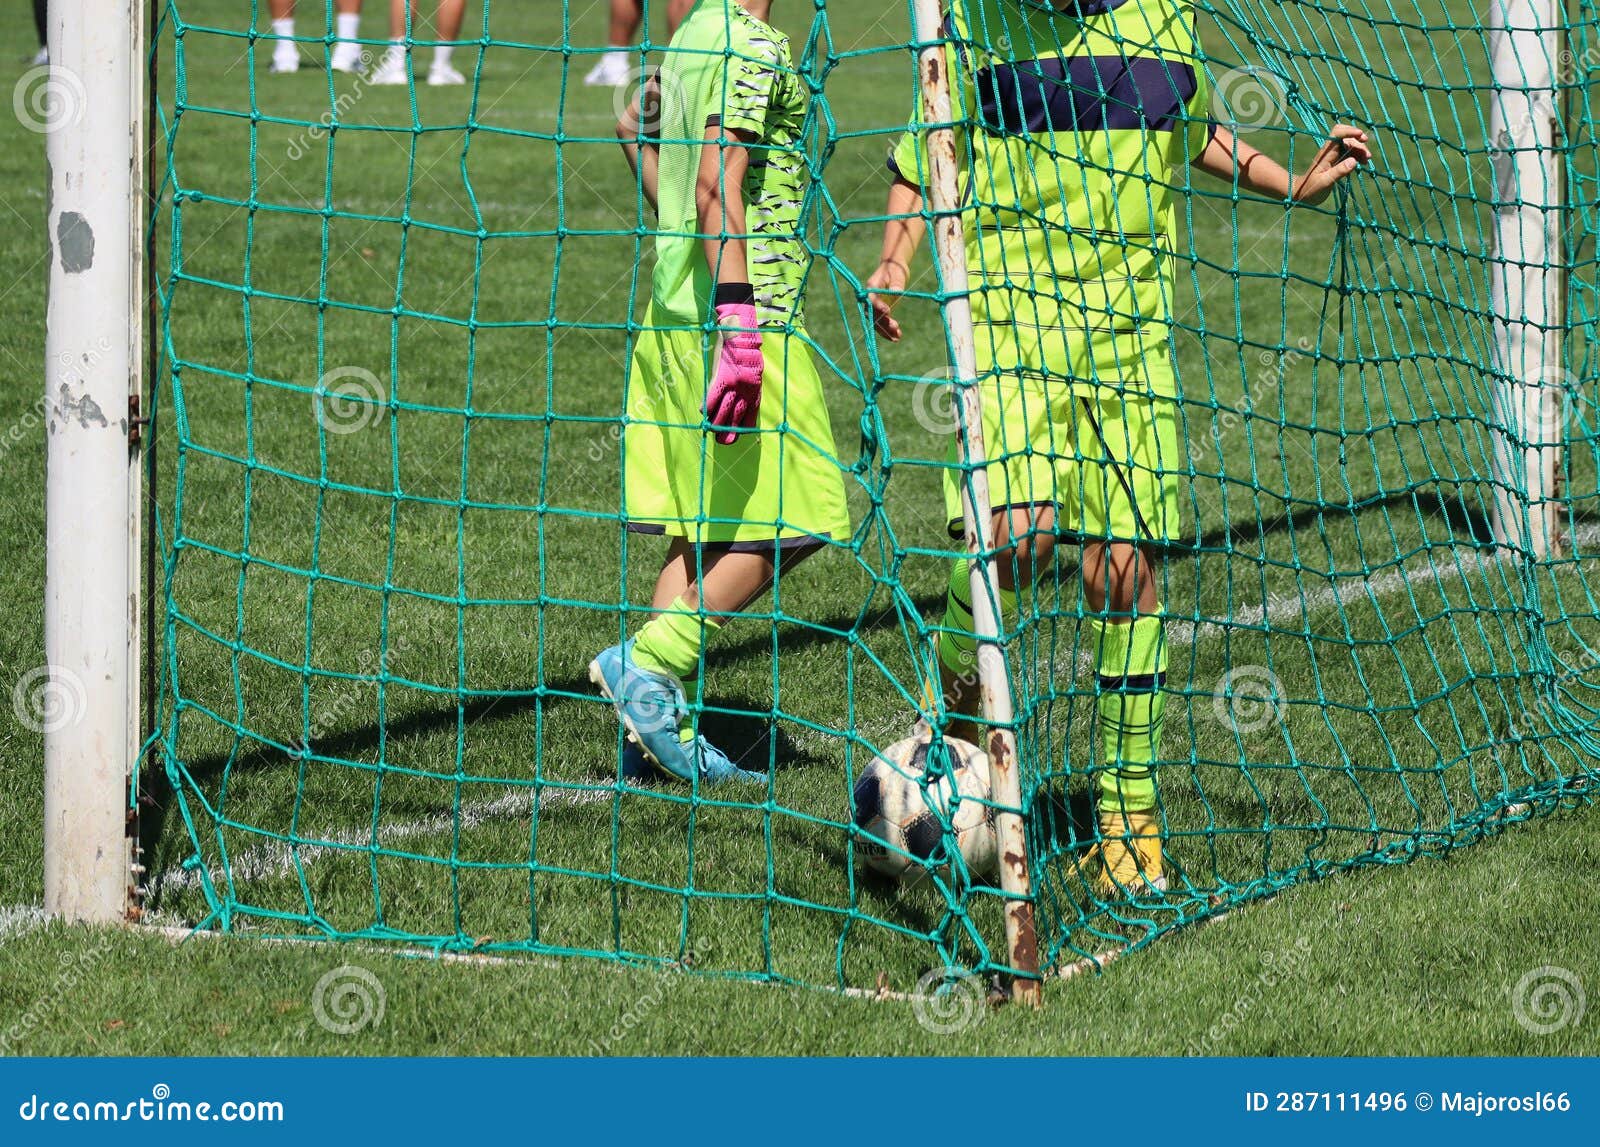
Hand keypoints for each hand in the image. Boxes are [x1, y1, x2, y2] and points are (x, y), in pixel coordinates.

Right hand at [704, 301, 762, 444]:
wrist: (741, 331)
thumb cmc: (745, 349)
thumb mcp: (753, 369)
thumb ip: (749, 384)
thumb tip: (741, 397)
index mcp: (755, 389)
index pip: (749, 414)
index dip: (742, 427)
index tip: (736, 437)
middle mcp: (747, 389)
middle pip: (736, 415)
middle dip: (728, 430)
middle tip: (722, 442)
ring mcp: (735, 383)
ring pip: (724, 409)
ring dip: (717, 422)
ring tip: (711, 432)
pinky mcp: (724, 376)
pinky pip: (714, 394)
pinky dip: (708, 404)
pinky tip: (703, 413)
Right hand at [865, 260, 907, 341]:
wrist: (894, 269)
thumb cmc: (895, 269)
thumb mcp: (897, 274)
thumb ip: (896, 284)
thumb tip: (896, 292)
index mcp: (871, 287)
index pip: (872, 300)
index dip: (878, 306)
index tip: (888, 311)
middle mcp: (870, 299)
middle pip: (873, 315)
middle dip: (883, 322)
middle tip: (895, 327)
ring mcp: (875, 307)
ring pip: (877, 323)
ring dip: (886, 331)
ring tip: (898, 337)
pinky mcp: (881, 312)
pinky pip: (883, 323)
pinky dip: (889, 331)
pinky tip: (898, 337)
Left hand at [1291, 124, 1371, 204]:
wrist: (1302, 195)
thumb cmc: (1311, 189)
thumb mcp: (1325, 182)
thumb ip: (1339, 171)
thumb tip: (1354, 161)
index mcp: (1326, 153)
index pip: (1337, 133)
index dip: (1350, 131)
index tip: (1361, 135)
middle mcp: (1331, 151)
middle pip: (1348, 138)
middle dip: (1359, 144)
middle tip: (1367, 156)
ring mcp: (1334, 156)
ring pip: (1351, 145)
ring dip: (1360, 150)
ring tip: (1366, 161)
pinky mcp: (1337, 162)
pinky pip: (1350, 154)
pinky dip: (1358, 156)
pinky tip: (1362, 163)